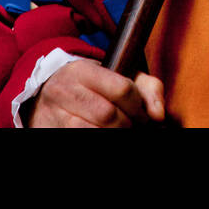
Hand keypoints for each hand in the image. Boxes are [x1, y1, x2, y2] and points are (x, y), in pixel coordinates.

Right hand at [27, 58, 163, 127]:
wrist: (50, 95)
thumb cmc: (92, 87)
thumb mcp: (120, 76)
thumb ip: (147, 89)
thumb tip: (158, 115)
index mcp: (81, 70)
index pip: (122, 88)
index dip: (138, 106)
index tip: (141, 114)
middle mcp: (63, 90)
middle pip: (108, 115)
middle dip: (127, 124)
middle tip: (131, 125)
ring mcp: (54, 114)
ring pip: (93, 131)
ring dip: (114, 134)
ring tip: (119, 129)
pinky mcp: (49, 131)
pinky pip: (80, 138)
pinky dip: (99, 137)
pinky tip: (104, 132)